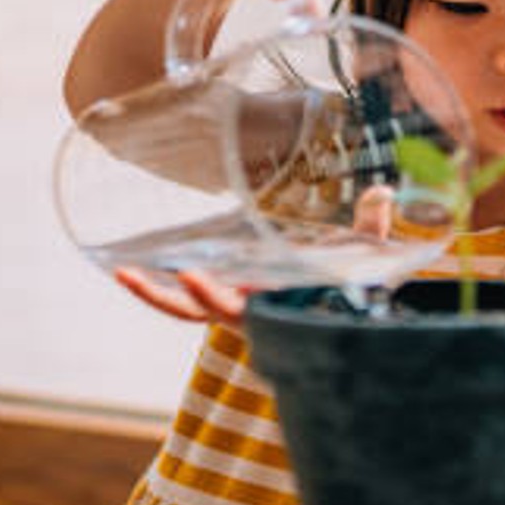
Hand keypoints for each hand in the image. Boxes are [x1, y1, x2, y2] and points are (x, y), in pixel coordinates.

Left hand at [111, 187, 397, 325]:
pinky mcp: (226, 293)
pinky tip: (131, 268)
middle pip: (202, 313)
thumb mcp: (363, 253)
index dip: (213, 297)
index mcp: (279, 306)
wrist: (347, 302)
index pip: (241, 310)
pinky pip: (187, 299)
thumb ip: (370, 226)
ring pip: (187, 310)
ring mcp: (235, 305)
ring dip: (155, 295)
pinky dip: (161, 287)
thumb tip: (381, 191)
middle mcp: (252, 312)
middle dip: (174, 297)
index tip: (191, 276)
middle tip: (137, 274)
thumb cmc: (355, 280)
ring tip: (123, 272)